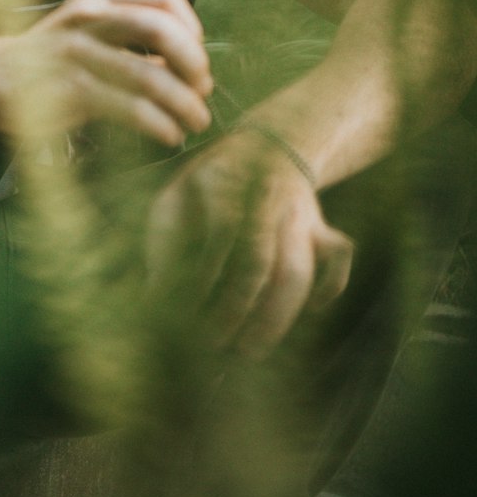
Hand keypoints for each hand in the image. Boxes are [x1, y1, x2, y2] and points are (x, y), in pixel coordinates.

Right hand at [0, 0, 213, 146]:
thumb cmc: (53, 57)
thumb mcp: (89, 27)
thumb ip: (132, 35)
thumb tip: (193, 67)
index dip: (191, 26)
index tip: (196, 56)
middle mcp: (88, 16)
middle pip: (160, 28)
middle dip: (192, 62)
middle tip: (203, 89)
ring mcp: (76, 52)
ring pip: (149, 74)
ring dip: (184, 103)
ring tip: (196, 120)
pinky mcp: (69, 90)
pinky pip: (129, 108)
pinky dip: (159, 124)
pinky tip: (169, 134)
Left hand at [144, 130, 353, 356]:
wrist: (264, 147)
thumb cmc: (207, 185)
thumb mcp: (177, 196)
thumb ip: (165, 238)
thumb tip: (157, 296)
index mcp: (227, 181)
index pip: (223, 230)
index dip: (205, 274)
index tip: (185, 309)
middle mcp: (269, 198)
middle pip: (262, 259)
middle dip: (240, 309)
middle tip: (218, 344)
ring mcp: (300, 213)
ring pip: (300, 269)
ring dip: (276, 316)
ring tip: (251, 349)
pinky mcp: (320, 227)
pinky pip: (339, 256)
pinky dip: (329, 285)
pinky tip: (310, 311)